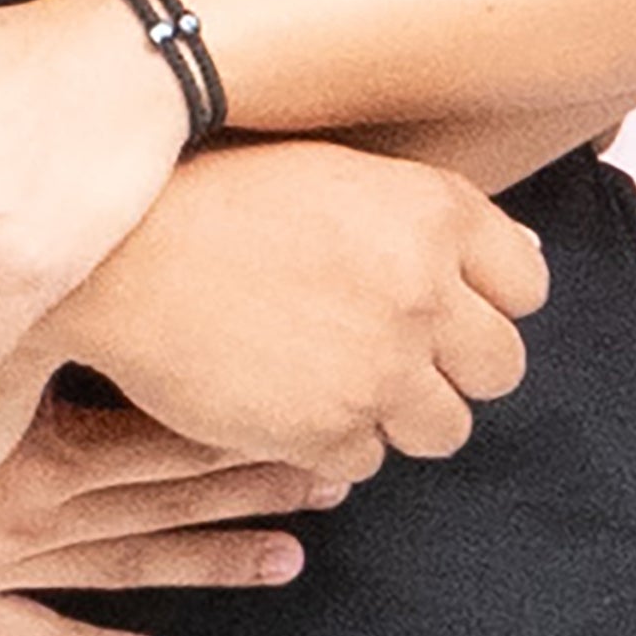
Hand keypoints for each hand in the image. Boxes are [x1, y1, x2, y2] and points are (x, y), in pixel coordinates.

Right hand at [0, 396, 333, 635]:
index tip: (310, 413)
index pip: (156, 431)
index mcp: (19, 434)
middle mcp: (16, 500)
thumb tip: (75, 234)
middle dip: (248, 484)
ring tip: (291, 554)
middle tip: (339, 476)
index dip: (234, 425)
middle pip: (159, 494)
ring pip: (120, 560)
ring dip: (206, 556)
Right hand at [54, 139, 545, 480]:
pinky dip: (329, 441)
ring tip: (331, 377)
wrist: (108, 259)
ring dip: (397, 412)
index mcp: (430, 212)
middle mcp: (422, 292)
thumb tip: (526, 259)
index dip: (483, 300)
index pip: (526, 286)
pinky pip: (365, 461)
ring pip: (444, 427)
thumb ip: (426, 217)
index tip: (440, 304)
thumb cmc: (206, 199)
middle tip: (387, 350)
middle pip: (499, 367)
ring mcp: (380, 369)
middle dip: (450, 366)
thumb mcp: (328, 174)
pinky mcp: (328, 431)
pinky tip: (281, 396)